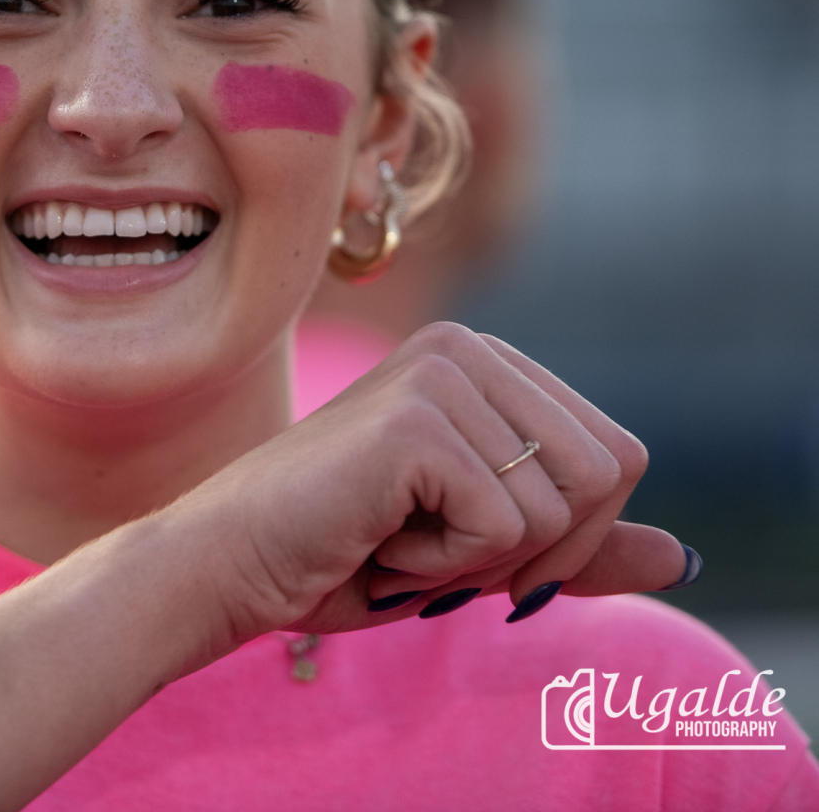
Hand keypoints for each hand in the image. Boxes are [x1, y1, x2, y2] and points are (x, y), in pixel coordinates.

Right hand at [168, 322, 686, 659]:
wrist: (230, 561)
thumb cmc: (343, 552)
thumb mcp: (481, 554)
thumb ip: (576, 548)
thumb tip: (683, 557)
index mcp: (488, 363)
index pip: (617, 456)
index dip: (572, 537)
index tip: (480, 555)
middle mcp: (468, 347)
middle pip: (610, 474)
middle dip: (542, 552)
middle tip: (441, 554)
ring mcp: (441, 373)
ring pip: (561, 508)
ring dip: (483, 560)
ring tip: (398, 537)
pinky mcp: (416, 418)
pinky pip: (505, 529)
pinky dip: (444, 566)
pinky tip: (376, 538)